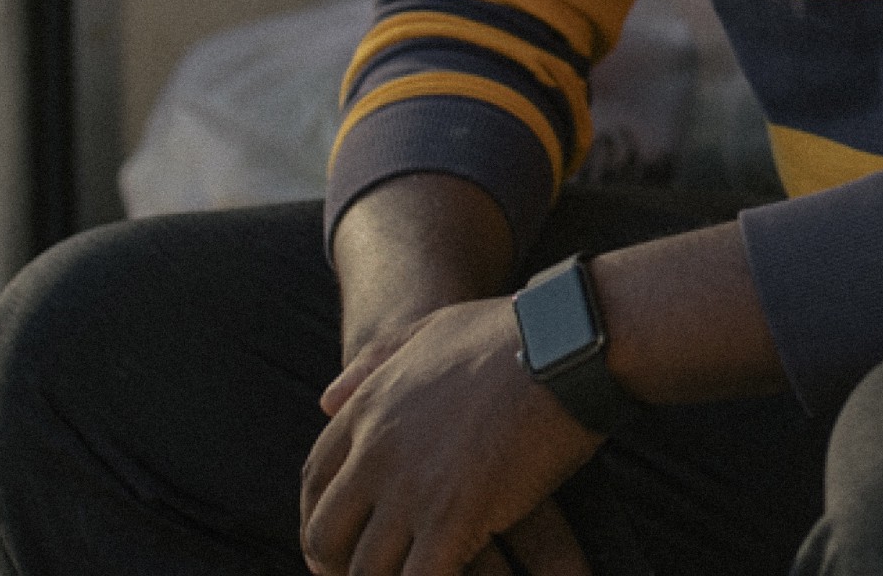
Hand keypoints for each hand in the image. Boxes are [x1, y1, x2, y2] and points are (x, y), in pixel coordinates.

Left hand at [302, 295, 597, 575]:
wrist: (567, 343)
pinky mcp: (455, 516)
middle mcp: (377, 452)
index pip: (315, 480)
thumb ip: (374, 363)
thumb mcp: (428, 331)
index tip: (331, 542)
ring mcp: (412, 488)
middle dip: (334, 565)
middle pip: (326, 534)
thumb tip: (325, 400)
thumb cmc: (511, 332)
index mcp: (368, 409)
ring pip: (366, 569)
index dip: (316, 518)